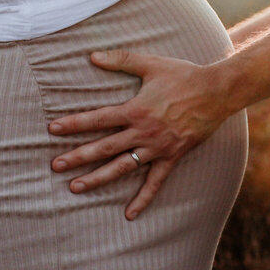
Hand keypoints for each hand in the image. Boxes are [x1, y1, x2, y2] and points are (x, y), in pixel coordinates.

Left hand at [47, 50, 232, 219]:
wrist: (216, 92)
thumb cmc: (183, 75)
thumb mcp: (151, 64)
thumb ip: (121, 60)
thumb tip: (92, 56)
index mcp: (135, 109)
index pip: (98, 119)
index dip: (74, 123)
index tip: (53, 129)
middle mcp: (143, 132)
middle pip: (104, 147)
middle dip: (77, 156)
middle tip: (55, 166)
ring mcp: (157, 147)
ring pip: (122, 167)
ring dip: (98, 178)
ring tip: (75, 187)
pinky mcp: (172, 157)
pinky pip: (155, 182)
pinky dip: (143, 198)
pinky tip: (129, 214)